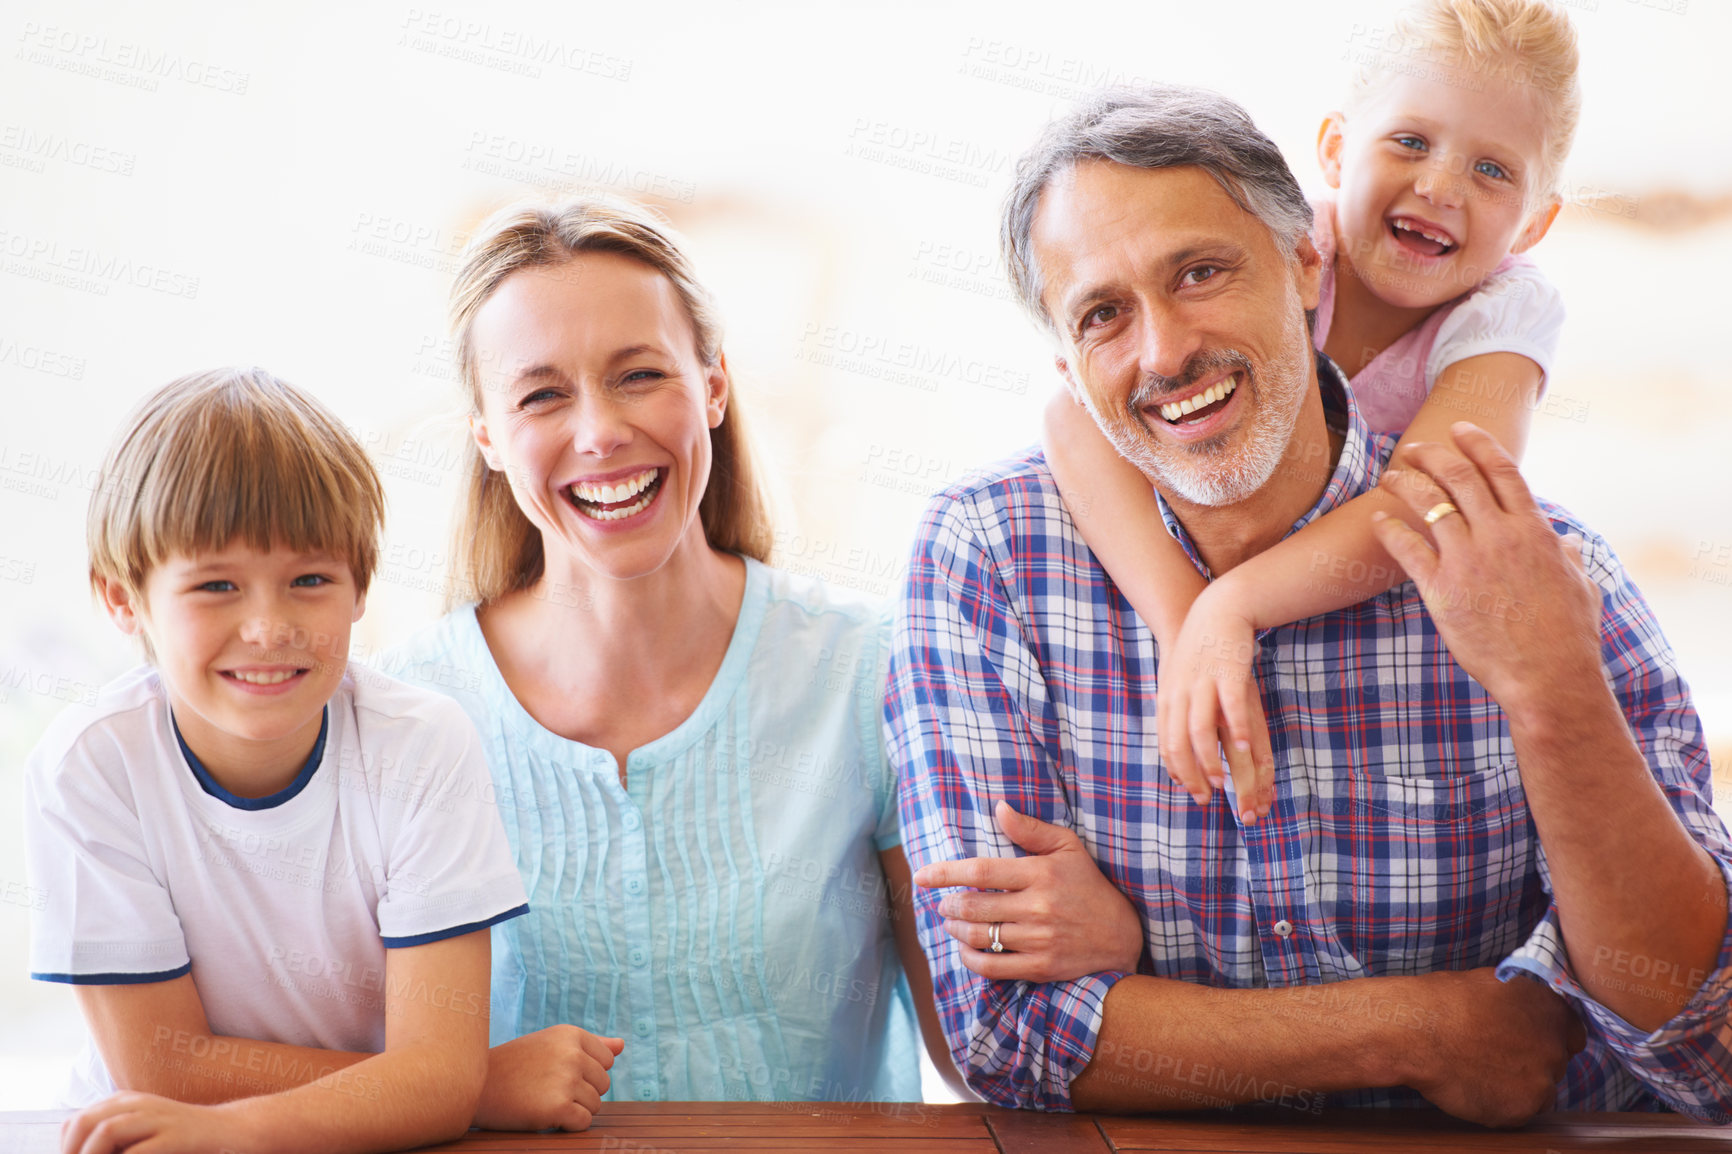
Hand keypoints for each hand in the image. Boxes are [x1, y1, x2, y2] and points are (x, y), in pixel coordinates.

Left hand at [61, 1092, 248, 1153]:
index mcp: (125, 1102)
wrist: (226, 1129)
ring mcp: (156, 1118)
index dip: (66, 1146)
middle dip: (73, 1152)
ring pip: (106, 1131)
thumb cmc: (177, 1135)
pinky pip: (136, 1152)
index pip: (77, 1121)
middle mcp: (138, 1104)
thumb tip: (79, 1152)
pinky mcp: (173, 1136)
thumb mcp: (141, 1129)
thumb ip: (114, 1137)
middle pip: (85, 1122)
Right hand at [476, 1026, 624, 1130]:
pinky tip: (545, 1116)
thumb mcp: (551, 1045)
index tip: (557, 1073)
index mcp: (571, 1034)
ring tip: (543, 1100)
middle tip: (547, 1089)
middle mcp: (572, 1053)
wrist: (472, 1087)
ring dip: (573, 1110)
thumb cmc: (514, 1066)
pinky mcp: (559, 1106)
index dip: (586, 1073)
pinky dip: (567, 1126)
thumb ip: (590, 1045)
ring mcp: (566, 1079)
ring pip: (595, 1105)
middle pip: (603, 1084)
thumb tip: (622, 1045)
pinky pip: (583, 1123)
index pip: (607, 1060)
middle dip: (581, 1092)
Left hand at [911, 801, 1143, 980]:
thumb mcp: (1068, 848)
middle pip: (974, 907)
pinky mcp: (1040, 967)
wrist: (1122, 935)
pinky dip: (969, 959)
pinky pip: (992, 967)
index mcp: (1040, 874)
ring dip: (955, 929)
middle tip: (944, 902)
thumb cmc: (1090, 885)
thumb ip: (1031, 829)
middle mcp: (1038, 907)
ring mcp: (1038, 940)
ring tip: (951, 922)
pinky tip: (964, 949)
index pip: (980, 872)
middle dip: (949, 904)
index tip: (920, 876)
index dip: (945, 873)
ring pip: (979, 936)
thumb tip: (999, 807)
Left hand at [1155, 585, 1275, 822]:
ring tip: (1220, 783)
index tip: (1193, 793)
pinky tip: (1243, 747)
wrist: (1214, 609)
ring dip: (1209, 760)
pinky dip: (1236, 728)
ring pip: (1200, 729)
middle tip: (1204, 798)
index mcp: (1168, 698)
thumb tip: (1180, 747)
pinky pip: (1230, 704)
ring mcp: (1203, 683)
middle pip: (1180, 743)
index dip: (1178, 772)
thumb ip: (1178, 712)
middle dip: (1192, 775)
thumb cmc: (1198, 651)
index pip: (1167, 744)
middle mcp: (1181, 694)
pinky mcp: (1228, 672)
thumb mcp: (1178, 681)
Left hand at [1371, 423, 1603, 715]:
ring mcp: (1469, 560)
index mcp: (1534, 530)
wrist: (1549, 677)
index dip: (1480, 443)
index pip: (1503, 470)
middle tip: (1414, 448)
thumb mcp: (1580, 586)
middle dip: (1432, 454)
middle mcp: (1500, 536)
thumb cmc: (1569, 636)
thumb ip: (1567, 556)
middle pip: (1460, 477)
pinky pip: (1407, 548)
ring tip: (1390, 475)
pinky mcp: (1442, 590)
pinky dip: (1388, 528)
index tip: (1460, 428)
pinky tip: (1376, 519)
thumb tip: (1563, 540)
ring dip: (1405, 483)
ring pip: (1429, 504)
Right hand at [1403, 968, 1584, 1127]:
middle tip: (1494, 1057)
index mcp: (1551, 1011)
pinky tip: (1472, 1086)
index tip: (1530, 1044)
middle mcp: (1554, 1047)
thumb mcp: (1494, 984)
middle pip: (1554, 1065)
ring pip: (1537, 1092)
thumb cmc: (1444, 1001)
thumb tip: (1525, 1012)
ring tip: (1479, 1072)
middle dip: (1530, 1063)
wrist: (1418, 1031)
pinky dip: (1497, 1104)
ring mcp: (1541, 1082)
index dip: (1548, 1040)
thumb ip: (1523, 1002)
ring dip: (1516, 1087)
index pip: (1572, 1036)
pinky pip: (1515, 1112)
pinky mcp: (1521, 1110)